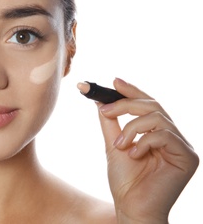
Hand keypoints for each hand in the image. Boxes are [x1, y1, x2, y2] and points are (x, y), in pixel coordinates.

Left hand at [97, 78, 198, 222]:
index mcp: (156, 133)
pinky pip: (165, 135)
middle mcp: (172, 137)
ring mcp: (181, 146)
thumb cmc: (125, 181)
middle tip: (104, 109)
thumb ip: (111, 122)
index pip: (147, 105)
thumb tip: (101, 100)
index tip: (113, 81)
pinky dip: (144, 141)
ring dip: (132, 127)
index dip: (132, 91)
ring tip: (118, 145)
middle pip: (153, 106)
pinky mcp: (188, 157)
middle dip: (126, 103)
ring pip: (157, 117)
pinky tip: (134, 154)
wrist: (131, 208)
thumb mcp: (113, 145)